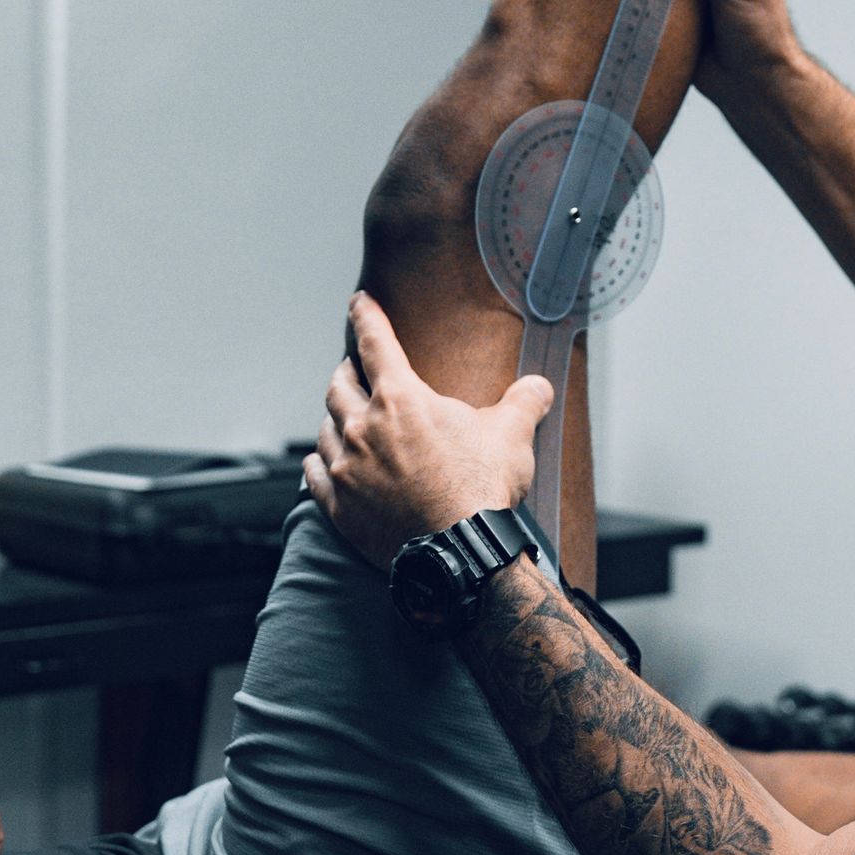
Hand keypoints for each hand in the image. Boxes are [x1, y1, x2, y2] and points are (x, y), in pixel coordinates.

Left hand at [305, 293, 552, 573]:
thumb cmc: (482, 489)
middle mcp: (364, 427)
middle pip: (340, 386)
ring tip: (343, 417)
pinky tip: (321, 461)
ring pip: (324, 429)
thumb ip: (524, 402)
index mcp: (401, 399)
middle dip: (347, 372)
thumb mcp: (512, 435)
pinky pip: (314, 474)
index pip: (375, 343)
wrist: (459, 552)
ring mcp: (347, 468)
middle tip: (354, 369)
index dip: (366, 316)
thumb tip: (540, 386)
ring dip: (333, 418)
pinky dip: (318, 462)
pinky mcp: (339, 505)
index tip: (358, 302)